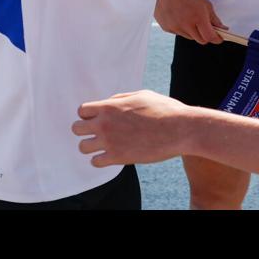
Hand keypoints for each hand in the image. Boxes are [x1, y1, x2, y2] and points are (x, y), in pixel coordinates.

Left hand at [73, 90, 189, 166]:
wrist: (181, 129)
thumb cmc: (165, 110)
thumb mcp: (141, 96)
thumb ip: (120, 99)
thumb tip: (108, 103)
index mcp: (109, 107)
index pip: (82, 111)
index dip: (90, 115)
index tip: (101, 120)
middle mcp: (105, 124)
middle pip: (77, 129)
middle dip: (87, 131)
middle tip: (101, 134)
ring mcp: (110, 141)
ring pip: (83, 147)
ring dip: (92, 147)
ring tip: (106, 147)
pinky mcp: (118, 157)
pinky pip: (95, 162)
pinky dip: (101, 160)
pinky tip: (112, 156)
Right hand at [154, 0, 226, 44]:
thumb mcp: (204, 3)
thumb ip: (214, 18)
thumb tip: (222, 28)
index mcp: (198, 18)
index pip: (210, 37)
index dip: (217, 39)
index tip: (219, 37)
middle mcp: (186, 25)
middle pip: (201, 40)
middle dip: (206, 36)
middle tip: (207, 28)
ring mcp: (176, 28)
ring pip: (190, 37)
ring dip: (194, 32)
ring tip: (190, 18)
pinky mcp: (167, 29)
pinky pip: (179, 33)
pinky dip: (183, 29)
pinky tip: (180, 18)